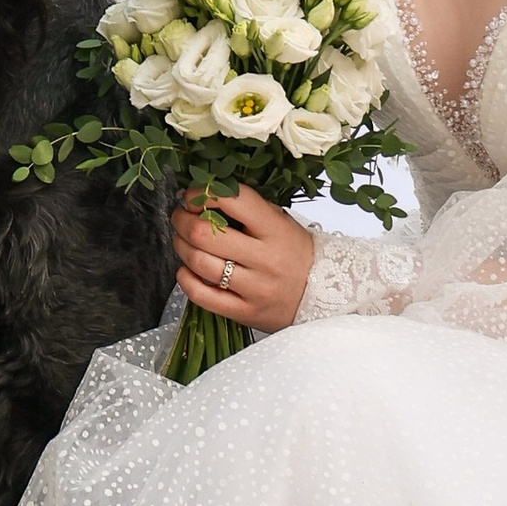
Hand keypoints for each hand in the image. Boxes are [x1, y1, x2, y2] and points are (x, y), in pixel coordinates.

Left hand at [172, 186, 313, 332]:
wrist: (326, 295)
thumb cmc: (295, 253)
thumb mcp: (280, 222)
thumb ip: (247, 208)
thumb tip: (202, 194)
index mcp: (276, 230)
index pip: (234, 200)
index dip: (203, 193)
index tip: (192, 194)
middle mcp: (265, 259)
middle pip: (206, 234)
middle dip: (183, 220)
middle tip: (181, 216)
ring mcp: (255, 289)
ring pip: (200, 263)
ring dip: (181, 246)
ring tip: (182, 240)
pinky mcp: (245, 312)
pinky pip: (202, 296)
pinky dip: (185, 279)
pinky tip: (187, 268)